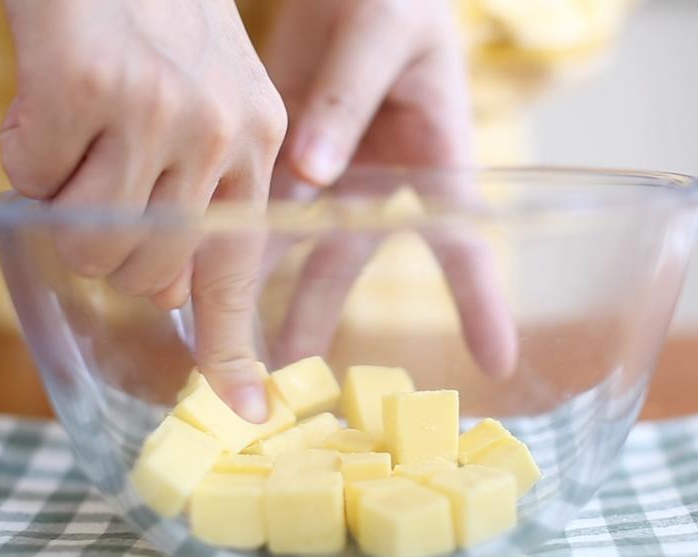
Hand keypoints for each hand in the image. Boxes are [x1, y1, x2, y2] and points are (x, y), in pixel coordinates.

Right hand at [0, 0, 286, 421]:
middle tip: (98, 181)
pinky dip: (24, 150)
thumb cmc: (151, 17)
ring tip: (76, 132)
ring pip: (90, 240)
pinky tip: (46, 98)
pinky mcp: (89, 86)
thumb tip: (166, 290)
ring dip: (63, 201)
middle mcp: (222, 133)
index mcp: (259, 140)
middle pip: (151, 275)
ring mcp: (159, 111)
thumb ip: (201, 189)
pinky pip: (33, 177)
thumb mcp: (211, 97)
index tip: (244, 411)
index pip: (242, 270)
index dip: (234, 349)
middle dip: (110, 251)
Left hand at [263, 0, 517, 376]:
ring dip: (259, 291)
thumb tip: (313, 172)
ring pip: (290, 242)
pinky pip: (255, 201)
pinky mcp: (284, 149)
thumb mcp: (380, 35)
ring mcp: (327, 168)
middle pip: (348, 261)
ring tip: (231, 349)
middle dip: (320, 319)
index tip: (499, 361)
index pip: (463, 240)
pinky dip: (227, 234)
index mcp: (430, 156)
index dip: (481, 302)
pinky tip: (197, 271)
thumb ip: (346, 99)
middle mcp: (378, 179)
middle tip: (291, 380)